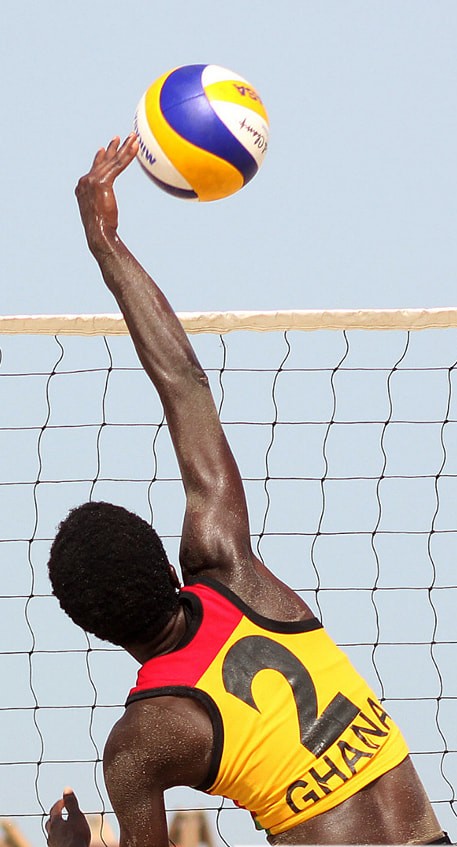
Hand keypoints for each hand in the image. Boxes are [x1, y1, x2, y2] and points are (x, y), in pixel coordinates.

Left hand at [46, 788, 90, 846]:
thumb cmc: (76, 836)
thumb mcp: (76, 816)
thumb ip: (71, 803)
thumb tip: (66, 789)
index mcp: (55, 823)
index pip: (54, 810)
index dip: (59, 804)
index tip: (64, 800)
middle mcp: (51, 834)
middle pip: (49, 822)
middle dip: (55, 816)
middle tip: (61, 812)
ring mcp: (53, 844)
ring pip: (52, 833)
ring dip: (57, 828)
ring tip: (64, 826)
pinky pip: (56, 841)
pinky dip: (59, 837)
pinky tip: (64, 839)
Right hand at [75, 133, 138, 255]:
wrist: (98, 233)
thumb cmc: (101, 228)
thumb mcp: (99, 211)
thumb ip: (101, 201)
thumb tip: (105, 204)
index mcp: (83, 186)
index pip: (94, 168)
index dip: (100, 158)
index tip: (104, 149)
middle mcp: (85, 180)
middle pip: (102, 161)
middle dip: (112, 148)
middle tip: (118, 138)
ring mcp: (92, 180)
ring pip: (112, 161)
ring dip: (124, 147)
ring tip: (133, 138)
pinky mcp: (103, 182)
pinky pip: (118, 166)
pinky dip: (127, 156)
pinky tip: (134, 147)